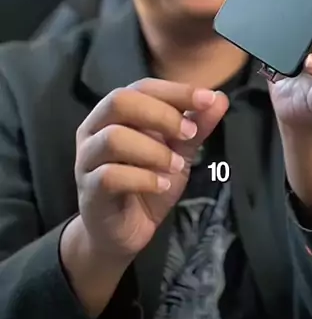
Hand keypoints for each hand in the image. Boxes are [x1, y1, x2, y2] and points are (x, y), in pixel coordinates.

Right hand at [74, 80, 228, 261]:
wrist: (122, 232)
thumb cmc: (146, 182)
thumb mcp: (177, 151)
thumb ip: (195, 126)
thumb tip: (219, 99)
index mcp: (115, 112)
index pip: (142, 86)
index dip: (175, 91)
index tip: (207, 99)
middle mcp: (94, 128)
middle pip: (120, 101)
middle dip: (161, 115)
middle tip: (188, 134)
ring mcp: (86, 159)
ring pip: (113, 138)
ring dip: (154, 151)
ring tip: (176, 166)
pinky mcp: (88, 190)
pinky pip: (110, 176)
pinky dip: (143, 179)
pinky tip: (161, 186)